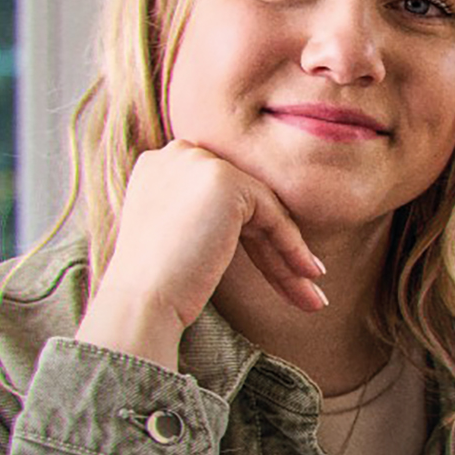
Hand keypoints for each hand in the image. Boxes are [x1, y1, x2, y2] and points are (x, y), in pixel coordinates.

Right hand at [73, 140, 325, 369]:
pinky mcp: (225, 180)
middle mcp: (177, 154)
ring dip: (289, 254)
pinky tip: (308, 277)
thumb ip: (202, 215)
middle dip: (273, 248)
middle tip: (302, 286)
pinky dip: (292, 247)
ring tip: (313, 297)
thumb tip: (252, 223)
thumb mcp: (175, 236)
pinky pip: (271, 214)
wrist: (141, 301)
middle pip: (243, 201)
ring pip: (261, 208)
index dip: (248, 235)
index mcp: (160, 166)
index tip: (272, 271)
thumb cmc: (154, 285)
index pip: (219, 197)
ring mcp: (200, 162)